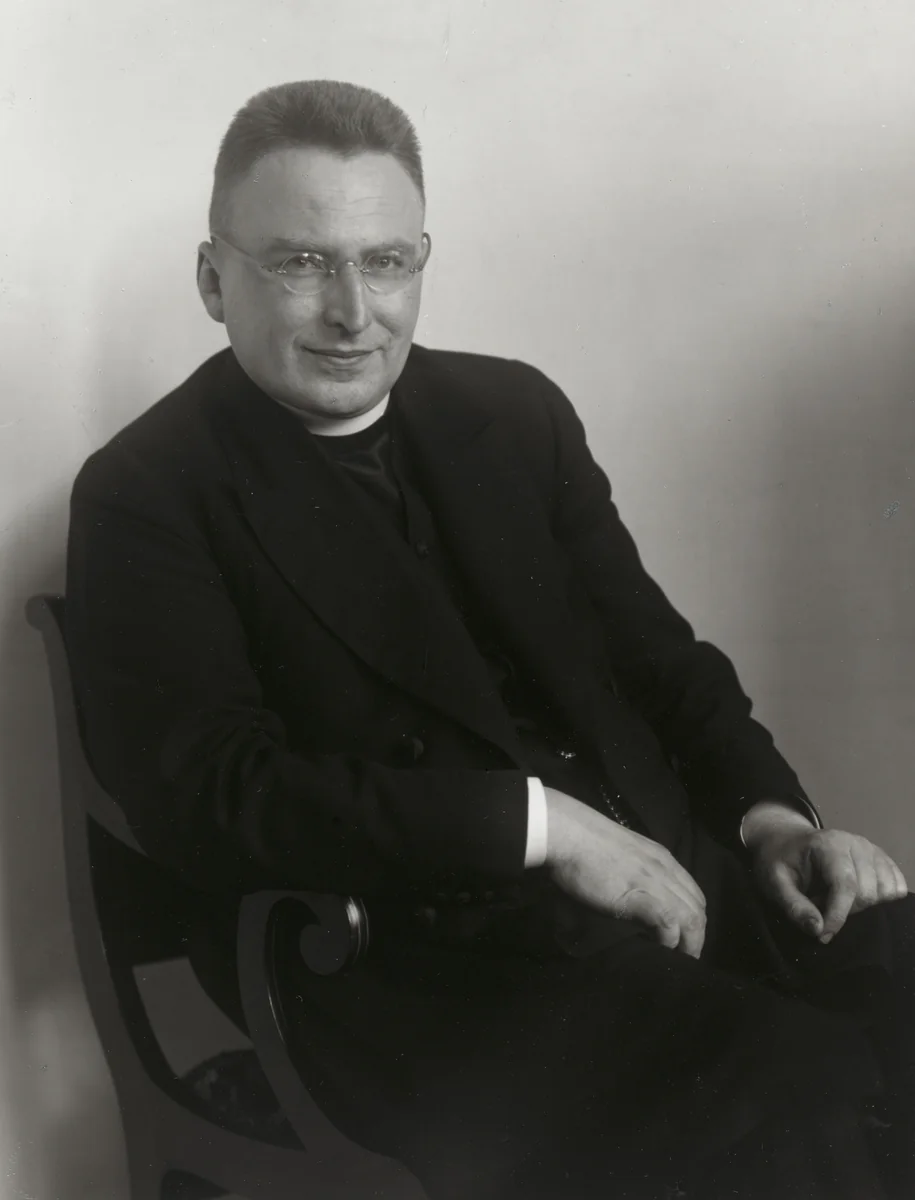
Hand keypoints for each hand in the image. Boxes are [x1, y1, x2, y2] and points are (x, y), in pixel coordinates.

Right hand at [544, 787, 706, 956]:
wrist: (568, 832)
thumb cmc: (584, 842)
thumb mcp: (622, 855)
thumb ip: (634, 872)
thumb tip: (630, 894)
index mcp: (662, 859)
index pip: (693, 893)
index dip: (693, 919)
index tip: (685, 937)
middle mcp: (665, 869)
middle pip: (697, 909)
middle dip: (697, 936)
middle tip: (685, 956)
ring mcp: (654, 882)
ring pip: (690, 918)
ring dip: (689, 943)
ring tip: (680, 959)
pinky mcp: (639, 895)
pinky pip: (668, 922)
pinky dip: (669, 940)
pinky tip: (661, 948)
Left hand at [745, 805, 907, 942]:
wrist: (786, 841)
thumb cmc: (778, 861)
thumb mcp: (773, 883)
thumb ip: (794, 907)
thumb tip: (818, 930)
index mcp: (828, 844)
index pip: (845, 886)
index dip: (837, 916)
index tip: (823, 936)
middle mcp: (856, 842)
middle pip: (867, 892)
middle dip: (844, 909)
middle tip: (819, 904)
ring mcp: (871, 849)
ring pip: (884, 892)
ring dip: (861, 905)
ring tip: (835, 898)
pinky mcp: (881, 858)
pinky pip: (896, 886)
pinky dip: (880, 899)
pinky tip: (857, 897)